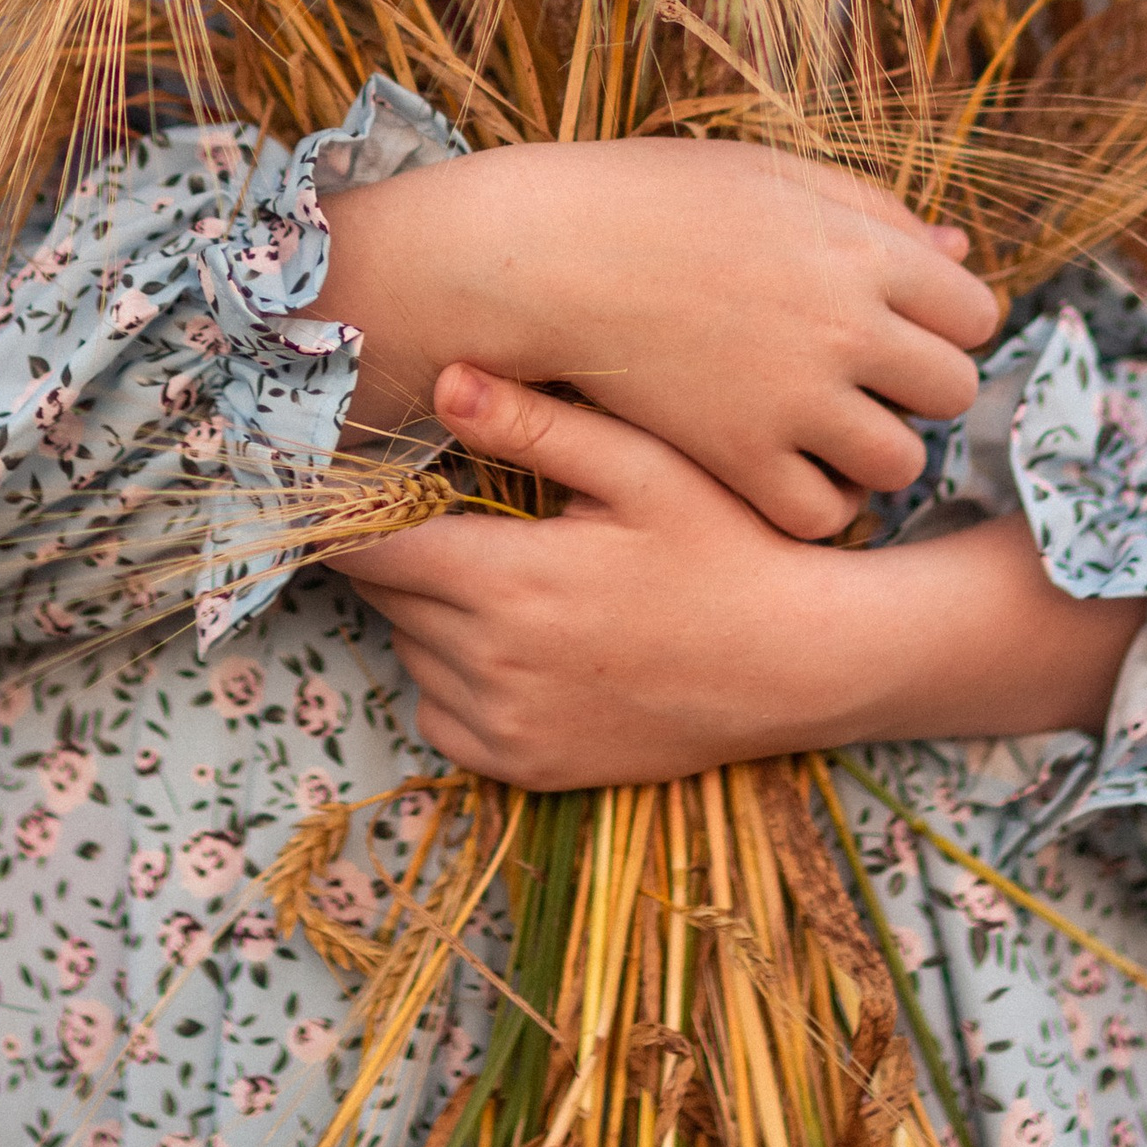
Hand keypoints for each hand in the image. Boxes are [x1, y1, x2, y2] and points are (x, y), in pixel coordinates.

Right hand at [318, 137, 996, 536]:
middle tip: (865, 381)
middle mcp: (843, 327)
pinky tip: (784, 469)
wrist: (540, 255)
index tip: (901, 325)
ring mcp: (793, 399)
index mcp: (858, 249)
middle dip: (919, 388)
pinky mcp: (738, 457)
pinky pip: (824, 514)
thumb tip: (959, 254)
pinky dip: (815, 502)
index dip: (944, 322)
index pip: (975, 312)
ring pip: (900, 462)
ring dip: (874, 451)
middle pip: (951, 390)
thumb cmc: (650, 201)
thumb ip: (872, 212)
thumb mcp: (771, 178)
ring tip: (827, 430)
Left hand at [341, 366, 853, 785]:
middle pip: (388, 598)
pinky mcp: (528, 769)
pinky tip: (515, 641)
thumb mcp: (640, 467)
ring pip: (411, 653)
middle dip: (404, 553)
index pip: (367, 550)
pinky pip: (441, 718)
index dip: (349, 515)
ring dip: (430, 614)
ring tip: (504, 575)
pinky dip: (453, 680)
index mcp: (506, 579)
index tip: (355, 487)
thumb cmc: (725, 546)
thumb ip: (534, 423)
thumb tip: (441, 378)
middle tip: (457, 515)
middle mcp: (491, 663)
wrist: (797, 665)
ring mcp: (508, 724)